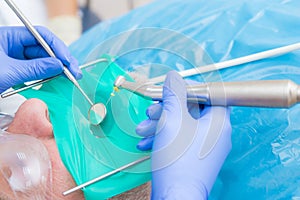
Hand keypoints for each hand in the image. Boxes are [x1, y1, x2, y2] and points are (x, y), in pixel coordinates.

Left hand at [0, 26, 81, 92]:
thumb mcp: (10, 72)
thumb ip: (35, 69)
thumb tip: (58, 66)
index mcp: (9, 37)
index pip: (40, 35)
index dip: (57, 47)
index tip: (67, 61)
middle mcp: (13, 46)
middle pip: (44, 48)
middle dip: (61, 60)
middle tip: (74, 71)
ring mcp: (16, 59)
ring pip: (42, 60)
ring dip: (57, 68)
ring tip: (70, 76)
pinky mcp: (17, 71)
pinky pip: (37, 70)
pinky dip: (48, 75)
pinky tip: (58, 78)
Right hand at [136, 71, 231, 198]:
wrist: (175, 197)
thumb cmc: (178, 161)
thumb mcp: (173, 120)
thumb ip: (174, 94)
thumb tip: (174, 77)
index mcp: (219, 121)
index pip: (212, 93)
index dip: (192, 88)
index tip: (174, 89)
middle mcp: (215, 134)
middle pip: (192, 109)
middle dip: (167, 108)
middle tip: (151, 111)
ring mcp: (205, 147)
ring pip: (183, 125)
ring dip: (161, 123)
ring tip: (143, 129)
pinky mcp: (194, 157)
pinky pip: (181, 139)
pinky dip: (164, 137)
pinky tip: (146, 142)